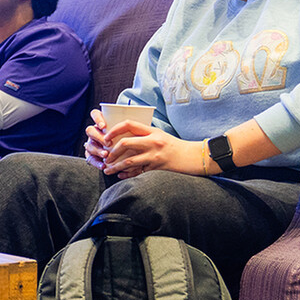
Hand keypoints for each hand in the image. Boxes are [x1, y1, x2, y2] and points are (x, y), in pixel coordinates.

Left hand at [84, 108, 204, 177]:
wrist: (193, 157)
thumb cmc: (175, 146)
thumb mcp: (160, 135)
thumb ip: (144, 135)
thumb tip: (123, 137)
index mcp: (152, 131)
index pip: (128, 124)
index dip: (114, 130)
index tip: (106, 137)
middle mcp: (153, 141)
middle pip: (125, 143)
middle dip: (111, 152)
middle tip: (105, 158)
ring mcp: (155, 156)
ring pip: (129, 161)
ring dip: (115, 166)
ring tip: (107, 170)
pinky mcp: (157, 168)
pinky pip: (138, 172)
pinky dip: (127, 175)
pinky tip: (120, 176)